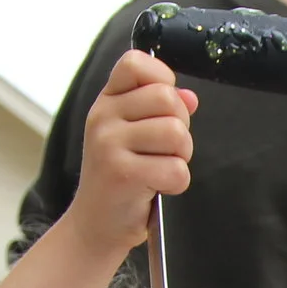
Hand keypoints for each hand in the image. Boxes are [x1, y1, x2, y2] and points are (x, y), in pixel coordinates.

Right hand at [66, 50, 197, 257]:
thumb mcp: (132, 136)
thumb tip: (190, 98)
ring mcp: (109, 144)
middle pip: (167, 99)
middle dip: (181, 127)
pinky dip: (176, 183)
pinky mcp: (122, 173)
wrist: (96, 224)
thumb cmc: (120, 178)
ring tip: (161, 168)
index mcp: (107, 101)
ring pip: (176, 133)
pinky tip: (157, 188)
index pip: (135, 63)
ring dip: (181, 156)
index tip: (164, 107)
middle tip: (168, 150)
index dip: (162, 79)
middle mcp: (103, 117)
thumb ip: (159, 111)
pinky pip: (176, 169)